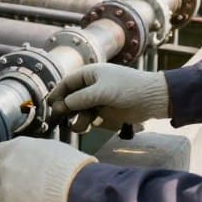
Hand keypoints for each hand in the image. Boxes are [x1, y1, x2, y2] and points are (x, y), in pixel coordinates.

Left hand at [0, 137, 95, 201]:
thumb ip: (28, 152)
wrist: (75, 187)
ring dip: (8, 196)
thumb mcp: (47, 148)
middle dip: (2, 181)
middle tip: (19, 185)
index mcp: (14, 148)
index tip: (3, 169)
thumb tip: (27, 157)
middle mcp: (5, 164)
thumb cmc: (68, 167)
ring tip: (27, 197)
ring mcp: (5, 185)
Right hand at [48, 64, 168, 132]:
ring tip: (77, 125)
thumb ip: (80, 99)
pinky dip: (84, 123)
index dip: (57, 93)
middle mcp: (91, 86)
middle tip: (59, 118)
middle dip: (64, 108)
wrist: (152, 99)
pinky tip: (85, 127)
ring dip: (75, 118)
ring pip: (78, 111)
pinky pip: (88, 119)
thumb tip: (61, 105)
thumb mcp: (101, 91)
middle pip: (71, 98)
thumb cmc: (128, 87)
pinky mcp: (104, 113)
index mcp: (90, 74)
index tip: (49, 105)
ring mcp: (97, 100)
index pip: (67, 83)